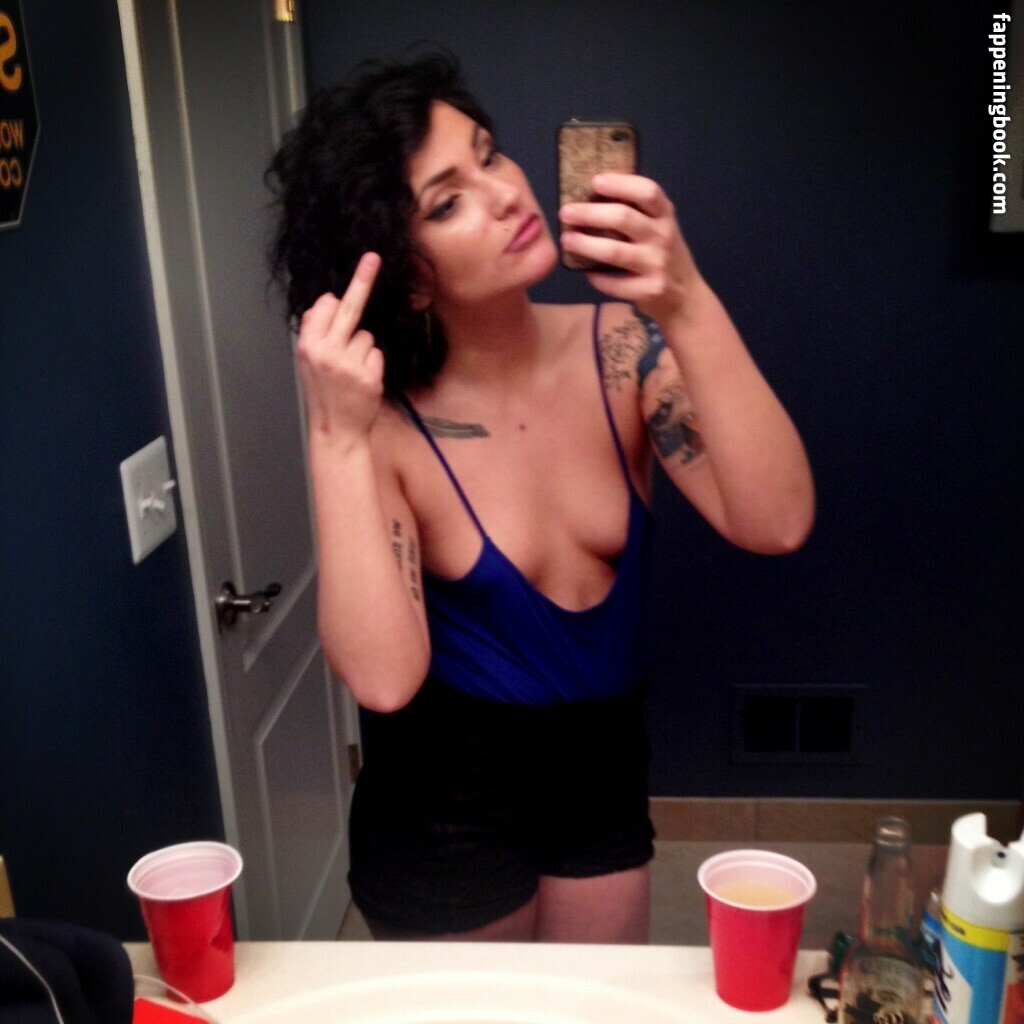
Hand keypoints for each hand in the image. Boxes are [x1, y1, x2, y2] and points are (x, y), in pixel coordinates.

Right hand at [296, 252, 383, 442]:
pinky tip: (362, 380)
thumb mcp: (307, 362)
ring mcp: (349, 363)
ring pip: (367, 335)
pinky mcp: (369, 375)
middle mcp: (327, 351)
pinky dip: (373, 363)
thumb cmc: (324, 393)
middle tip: (373, 258)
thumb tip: (326, 302)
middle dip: (362, 280)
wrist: (336, 430)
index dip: (336, 303)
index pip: (327, 306)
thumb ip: (314, 332)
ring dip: (363, 348)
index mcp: (307, 345)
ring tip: (351, 370)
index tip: (352, 274)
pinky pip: (377, 353)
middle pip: (349, 308)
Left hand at [559, 173, 700, 323]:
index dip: (621, 184)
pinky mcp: (649, 290)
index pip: (648, 191)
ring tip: (567, 239)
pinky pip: (615, 284)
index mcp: (664, 215)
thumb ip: (637, 209)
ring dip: (586, 244)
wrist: (685, 295)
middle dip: (590, 213)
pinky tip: (587, 273)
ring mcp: (657, 264)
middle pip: (623, 218)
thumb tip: (595, 187)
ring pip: (615, 251)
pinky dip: (597, 278)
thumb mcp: (659, 225)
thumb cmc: (662, 254)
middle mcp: (663, 236)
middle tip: (566, 212)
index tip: (595, 181)